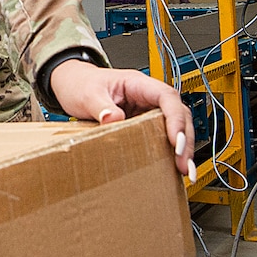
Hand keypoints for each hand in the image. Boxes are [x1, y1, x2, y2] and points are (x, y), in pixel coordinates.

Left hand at [47, 59, 195, 178]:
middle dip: (185, 140)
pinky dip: (170, 153)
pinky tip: (173, 169)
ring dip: (183, 149)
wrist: (72, 84)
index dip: (176, 119)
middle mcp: (147, 97)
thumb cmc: (81, 83)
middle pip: (178, 114)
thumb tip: (113, 118)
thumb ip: (100, 106)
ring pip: (175, 127)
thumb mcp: (87, 93)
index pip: (167, 97)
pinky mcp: (142, 125)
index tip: (176, 140)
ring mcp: (146, 111)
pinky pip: (162, 137)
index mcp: (138, 84)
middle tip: (184, 164)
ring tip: (185, 172)